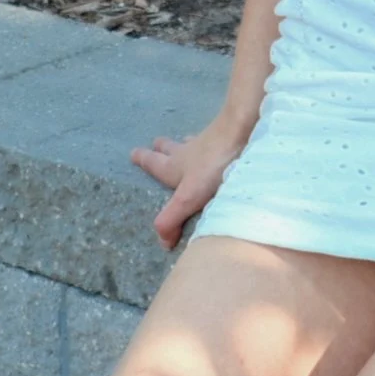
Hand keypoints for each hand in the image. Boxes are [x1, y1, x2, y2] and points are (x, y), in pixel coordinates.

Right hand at [129, 116, 249, 249]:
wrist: (241, 132)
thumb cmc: (211, 166)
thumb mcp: (187, 198)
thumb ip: (171, 219)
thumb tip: (162, 243)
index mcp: (174, 166)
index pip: (154, 164)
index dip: (143, 160)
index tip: (133, 152)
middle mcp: (188, 152)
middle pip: (171, 149)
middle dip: (162, 148)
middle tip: (155, 142)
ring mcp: (209, 142)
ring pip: (192, 143)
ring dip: (185, 143)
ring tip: (183, 140)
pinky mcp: (227, 138)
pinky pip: (215, 141)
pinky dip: (211, 142)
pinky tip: (217, 142)